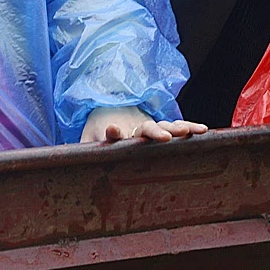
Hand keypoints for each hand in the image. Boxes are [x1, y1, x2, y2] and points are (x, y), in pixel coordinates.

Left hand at [81, 105, 208, 143]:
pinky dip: (189, 127)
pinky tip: (203, 131)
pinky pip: (177, 127)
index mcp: (113, 131)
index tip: (111, 129)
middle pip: (144, 129)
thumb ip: (82, 152)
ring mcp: (149, 126)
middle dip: (153, 132)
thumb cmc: (96, 129)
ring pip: (165, 126)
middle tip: (163, 137)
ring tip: (188, 132)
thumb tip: (67, 164)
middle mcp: (133, 127)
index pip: (112, 132)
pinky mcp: (161, 128)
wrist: (109, 106)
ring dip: (176, 128)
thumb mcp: (86, 140)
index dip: (112, 132)